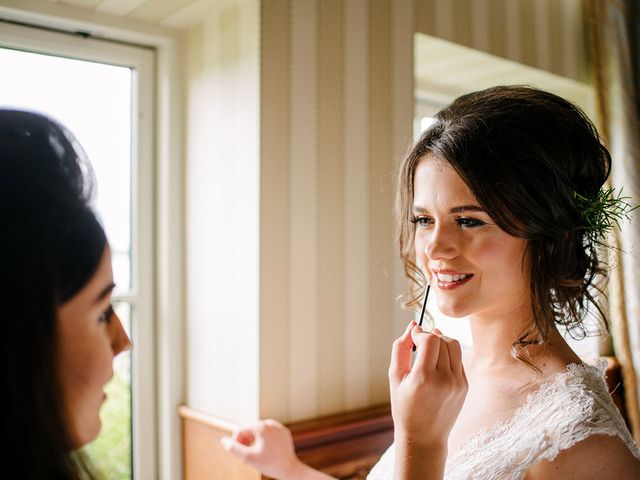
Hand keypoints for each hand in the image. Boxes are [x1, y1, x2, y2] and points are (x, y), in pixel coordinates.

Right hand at [221, 419, 300, 478]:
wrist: (290, 469)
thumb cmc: (269, 464)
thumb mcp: (248, 458)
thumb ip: (234, 449)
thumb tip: (223, 441)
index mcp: (261, 426)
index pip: (241, 429)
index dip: (235, 441)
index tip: (236, 453)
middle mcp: (270, 423)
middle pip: (251, 429)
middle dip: (245, 440)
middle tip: (244, 454)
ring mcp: (278, 427)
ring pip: (260, 431)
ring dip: (254, 440)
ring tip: (253, 453)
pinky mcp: (284, 433)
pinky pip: (270, 433)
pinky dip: (264, 440)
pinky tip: (264, 451)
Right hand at [389, 322, 467, 450]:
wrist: (424, 436)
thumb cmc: (404, 406)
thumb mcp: (395, 377)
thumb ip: (400, 348)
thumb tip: (412, 325)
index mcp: (424, 379)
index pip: (431, 340)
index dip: (421, 333)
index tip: (412, 337)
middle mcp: (444, 381)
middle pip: (443, 340)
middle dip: (430, 337)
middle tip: (418, 343)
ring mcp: (457, 384)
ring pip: (454, 346)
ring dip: (441, 341)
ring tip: (429, 348)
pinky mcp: (464, 386)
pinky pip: (458, 359)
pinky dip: (447, 354)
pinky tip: (436, 362)